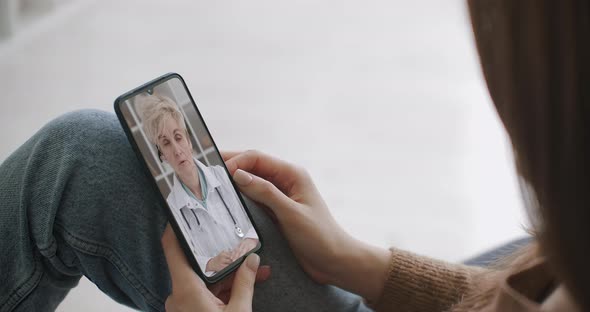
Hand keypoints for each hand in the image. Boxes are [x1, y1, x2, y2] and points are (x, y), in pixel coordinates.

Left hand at [161, 224, 270, 310]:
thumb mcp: (239, 310)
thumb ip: (245, 283)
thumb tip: (252, 260)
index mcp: (186, 290)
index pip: (172, 249)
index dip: (174, 228)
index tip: (181, 213)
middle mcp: (179, 296)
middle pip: (198, 265)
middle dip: (224, 258)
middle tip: (240, 246)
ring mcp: (183, 306)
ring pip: (206, 281)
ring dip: (229, 277)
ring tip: (256, 271)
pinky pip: (206, 295)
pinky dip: (224, 290)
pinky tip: (245, 287)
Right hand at [223, 150, 390, 302]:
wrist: (335, 261)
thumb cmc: (320, 236)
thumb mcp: (290, 213)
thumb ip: (265, 192)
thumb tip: (238, 175)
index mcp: (292, 174)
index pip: (257, 158)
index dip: (235, 161)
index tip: (216, 173)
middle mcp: (286, 181)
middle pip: (252, 166)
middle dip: (230, 167)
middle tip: (204, 172)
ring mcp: (280, 196)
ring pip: (251, 182)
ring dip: (233, 183)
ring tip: (211, 186)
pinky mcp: (276, 210)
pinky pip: (254, 199)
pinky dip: (240, 198)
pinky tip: (226, 202)